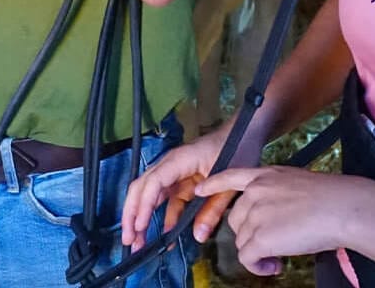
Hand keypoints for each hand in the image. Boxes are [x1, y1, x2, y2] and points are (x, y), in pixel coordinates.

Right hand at [120, 124, 256, 250]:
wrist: (244, 132)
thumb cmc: (236, 148)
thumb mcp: (228, 182)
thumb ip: (213, 209)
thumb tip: (198, 236)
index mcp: (180, 160)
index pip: (153, 182)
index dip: (144, 205)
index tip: (140, 226)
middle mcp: (171, 165)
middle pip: (142, 188)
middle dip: (132, 214)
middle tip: (129, 240)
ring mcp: (174, 173)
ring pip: (150, 195)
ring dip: (142, 218)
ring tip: (138, 242)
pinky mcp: (182, 182)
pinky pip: (167, 201)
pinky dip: (162, 218)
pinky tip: (163, 236)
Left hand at [191, 167, 374, 276]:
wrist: (341, 207)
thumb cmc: (332, 198)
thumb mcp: (297, 183)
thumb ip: (279, 195)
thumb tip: (277, 218)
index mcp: (265, 175)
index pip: (231, 176)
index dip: (214, 184)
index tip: (200, 189)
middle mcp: (255, 192)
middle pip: (237, 220)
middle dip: (252, 236)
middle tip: (274, 246)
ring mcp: (255, 214)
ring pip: (242, 241)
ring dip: (257, 253)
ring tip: (278, 259)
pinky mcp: (260, 237)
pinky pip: (247, 257)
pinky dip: (257, 266)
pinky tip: (273, 267)